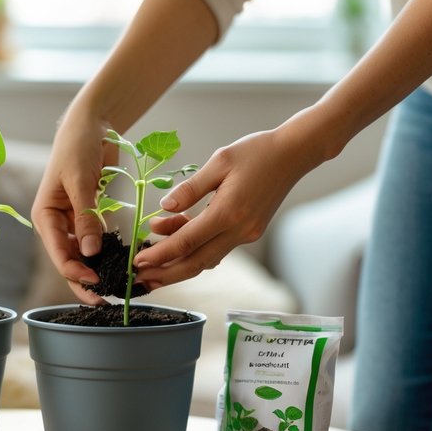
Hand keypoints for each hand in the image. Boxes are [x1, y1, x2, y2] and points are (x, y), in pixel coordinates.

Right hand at [30, 108, 116, 303]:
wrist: (91, 123)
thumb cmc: (77, 146)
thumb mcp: (80, 181)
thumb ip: (86, 217)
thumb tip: (92, 252)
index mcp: (45, 216)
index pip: (59, 253)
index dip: (76, 272)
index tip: (97, 283)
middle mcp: (57, 223)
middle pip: (70, 261)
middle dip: (85, 281)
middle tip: (105, 300)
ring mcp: (74, 221)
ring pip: (84, 255)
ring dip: (98, 270)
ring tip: (116, 288)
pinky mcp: (90, 216)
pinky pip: (98, 241)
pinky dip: (108, 254)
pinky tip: (121, 266)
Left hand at [133, 124, 321, 288]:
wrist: (293, 154)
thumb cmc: (256, 152)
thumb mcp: (219, 162)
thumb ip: (190, 188)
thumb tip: (164, 208)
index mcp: (229, 212)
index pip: (187, 242)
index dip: (160, 255)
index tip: (138, 262)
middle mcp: (239, 230)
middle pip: (196, 263)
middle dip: (165, 274)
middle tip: (140, 279)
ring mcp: (246, 234)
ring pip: (206, 258)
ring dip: (178, 263)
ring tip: (151, 260)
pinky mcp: (249, 231)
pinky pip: (217, 247)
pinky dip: (195, 248)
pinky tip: (176, 237)